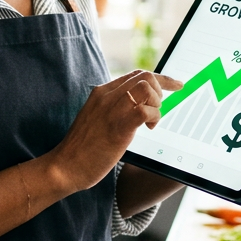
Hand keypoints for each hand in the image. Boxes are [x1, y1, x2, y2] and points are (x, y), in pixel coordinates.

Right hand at [48, 70, 183, 192]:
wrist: (65, 166)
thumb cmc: (82, 148)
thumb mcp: (97, 119)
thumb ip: (113, 109)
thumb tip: (137, 106)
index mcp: (101, 93)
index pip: (135, 74)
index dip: (159, 79)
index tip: (175, 85)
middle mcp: (106, 96)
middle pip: (144, 76)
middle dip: (161, 90)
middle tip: (157, 110)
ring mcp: (111, 110)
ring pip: (146, 88)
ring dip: (157, 104)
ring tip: (150, 122)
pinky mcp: (118, 127)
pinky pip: (145, 111)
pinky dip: (154, 118)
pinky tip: (149, 129)